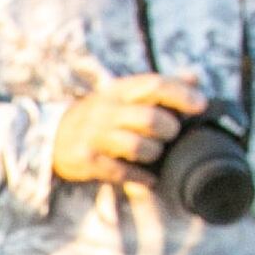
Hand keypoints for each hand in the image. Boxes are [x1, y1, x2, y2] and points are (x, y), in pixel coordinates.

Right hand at [50, 74, 206, 187]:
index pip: (154, 85)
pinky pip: (121, 172)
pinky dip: (140, 177)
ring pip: (138, 147)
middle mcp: (106, 110)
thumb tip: (195, 77)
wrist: (53, 134)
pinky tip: (146, 178)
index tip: (201, 105)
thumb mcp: (124, 94)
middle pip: (150, 119)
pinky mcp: (86, 160)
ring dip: (153, 153)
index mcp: (119, 91)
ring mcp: (94, 136)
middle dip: (169, 130)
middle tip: (170, 134)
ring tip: (153, 153)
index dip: (181, 95)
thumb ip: (159, 87)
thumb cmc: (103, 114)